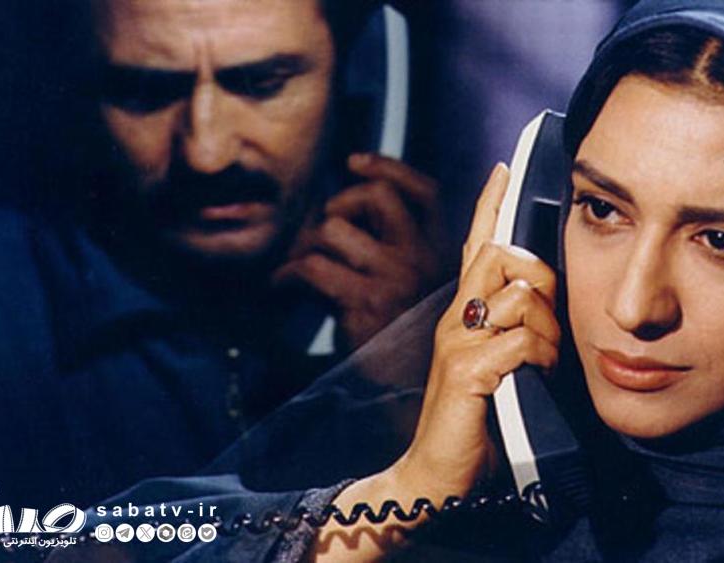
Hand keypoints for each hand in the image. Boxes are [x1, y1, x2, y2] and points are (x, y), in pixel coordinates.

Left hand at [275, 153, 445, 349]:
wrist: (408, 394)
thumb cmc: (403, 342)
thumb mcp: (414, 290)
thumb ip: (396, 253)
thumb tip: (345, 215)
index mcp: (440, 254)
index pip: (424, 191)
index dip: (389, 168)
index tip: (355, 162)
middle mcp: (423, 260)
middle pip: (379, 197)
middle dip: (342, 201)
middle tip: (325, 223)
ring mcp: (395, 278)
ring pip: (336, 227)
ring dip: (308, 241)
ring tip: (300, 260)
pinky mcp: (364, 300)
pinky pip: (313, 265)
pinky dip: (288, 273)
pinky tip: (283, 284)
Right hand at [308, 163, 559, 561]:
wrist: (436, 475)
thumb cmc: (476, 421)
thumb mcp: (498, 367)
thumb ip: (515, 333)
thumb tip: (549, 309)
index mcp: (464, 312)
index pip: (478, 244)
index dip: (490, 204)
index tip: (503, 168)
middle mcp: (455, 317)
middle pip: (504, 255)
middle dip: (541, 277)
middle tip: (548, 319)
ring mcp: (457, 342)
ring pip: (519, 296)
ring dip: (547, 329)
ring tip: (545, 362)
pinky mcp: (466, 371)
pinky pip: (519, 341)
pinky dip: (540, 356)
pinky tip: (536, 376)